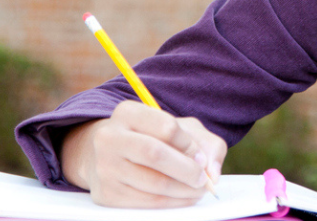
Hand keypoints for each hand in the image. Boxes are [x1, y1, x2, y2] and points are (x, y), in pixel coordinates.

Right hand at [60, 100, 226, 207]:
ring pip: (154, 183)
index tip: (200, 156)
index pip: (166, 127)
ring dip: (184, 190)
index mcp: (127, 113)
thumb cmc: (153, 139)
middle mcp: (109, 137)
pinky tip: (182, 197)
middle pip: (155, 154)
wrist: (109, 158)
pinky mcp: (106, 194)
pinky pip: (148, 202)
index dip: (189, 145)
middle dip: (187, 170)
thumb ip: (205, 143)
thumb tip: (212, 171)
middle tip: (203, 179)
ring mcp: (105, 167)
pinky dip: (173, 203)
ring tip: (198, 189)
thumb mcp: (180, 128)